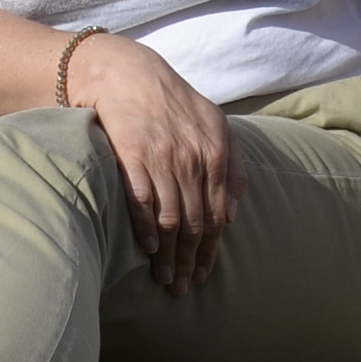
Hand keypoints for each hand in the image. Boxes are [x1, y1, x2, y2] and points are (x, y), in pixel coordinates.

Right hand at [67, 36, 240, 292]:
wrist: (127, 73)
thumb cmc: (174, 103)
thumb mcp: (216, 124)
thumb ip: (233, 167)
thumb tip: (233, 216)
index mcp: (215, 153)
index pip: (217, 215)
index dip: (211, 251)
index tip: (204, 275)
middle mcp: (191, 158)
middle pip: (194, 223)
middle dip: (190, 261)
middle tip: (183, 288)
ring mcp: (161, 157)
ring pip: (170, 219)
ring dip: (169, 255)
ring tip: (165, 279)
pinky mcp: (131, 156)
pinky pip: (142, 201)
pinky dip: (147, 228)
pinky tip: (150, 249)